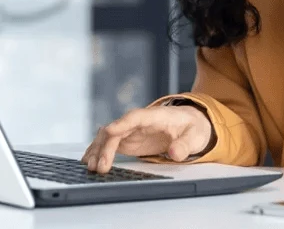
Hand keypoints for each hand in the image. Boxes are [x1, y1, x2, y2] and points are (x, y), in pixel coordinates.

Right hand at [81, 105, 213, 173]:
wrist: (190, 122)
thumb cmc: (192, 127)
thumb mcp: (195, 136)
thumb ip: (185, 145)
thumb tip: (175, 153)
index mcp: (154, 116)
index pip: (134, 117)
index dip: (121, 124)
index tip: (109, 132)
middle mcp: (138, 121)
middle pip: (116, 130)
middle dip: (105, 147)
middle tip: (100, 167)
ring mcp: (130, 130)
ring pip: (107, 136)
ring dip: (98, 150)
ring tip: (91, 168)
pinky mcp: (128, 140)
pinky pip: (108, 143)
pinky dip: (97, 151)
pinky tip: (88, 161)